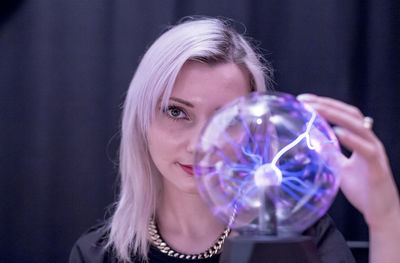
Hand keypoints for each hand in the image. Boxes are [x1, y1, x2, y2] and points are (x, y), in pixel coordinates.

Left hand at [297, 94, 399, 229]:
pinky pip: (366, 149)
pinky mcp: (377, 166)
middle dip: (327, 104)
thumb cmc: (364, 190)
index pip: (344, 115)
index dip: (325, 105)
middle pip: (350, 114)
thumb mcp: (341, 168)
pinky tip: (337, 132)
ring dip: (336, 115)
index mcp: (361, 140)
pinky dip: (351, 139)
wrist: (382, 212)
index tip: (304, 100)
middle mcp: (369, 141)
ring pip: (358, 126)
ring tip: (317, 109)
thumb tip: (315, 143)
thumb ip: (332, 154)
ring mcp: (375, 152)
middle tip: (305, 100)